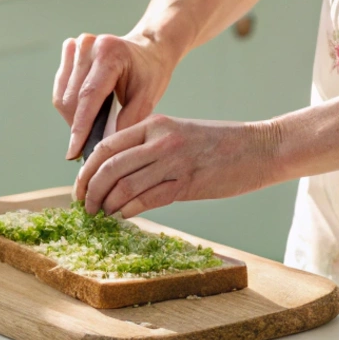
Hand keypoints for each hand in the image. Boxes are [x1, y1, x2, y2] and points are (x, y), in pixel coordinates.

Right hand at [53, 33, 178, 159]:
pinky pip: (60, 86)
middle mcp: (89, 45)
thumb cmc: (150, 72)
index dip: (80, 127)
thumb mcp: (148, 97)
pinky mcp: (71, 49)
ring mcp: (78, 45)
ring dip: (73, 117)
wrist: (149, 49)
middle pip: (72, 98)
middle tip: (92, 142)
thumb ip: (129, 120)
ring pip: (62, 95)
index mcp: (110, 54)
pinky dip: (70, 104)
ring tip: (91, 125)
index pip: (88, 96)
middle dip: (78, 126)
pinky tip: (86, 108)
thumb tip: (106, 143)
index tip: (73, 151)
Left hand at [73, 114, 281, 219]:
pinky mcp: (188, 183)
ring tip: (101, 213)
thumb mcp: (178, 134)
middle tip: (84, 206)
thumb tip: (115, 172)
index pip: (106, 145)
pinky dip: (129, 209)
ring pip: (124, 184)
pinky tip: (123, 215)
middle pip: (109, 166)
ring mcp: (174, 161)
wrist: (260, 148)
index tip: (79, 186)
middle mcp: (161, 140)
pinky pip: (148, 198)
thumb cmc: (218, 145)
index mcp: (155, 124)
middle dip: (89, 189)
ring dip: (107, 203)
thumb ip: (148, 147)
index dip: (86, 169)